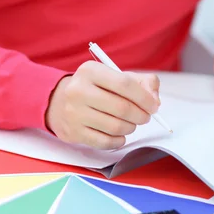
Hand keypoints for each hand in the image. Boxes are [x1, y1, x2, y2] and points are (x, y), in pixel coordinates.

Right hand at [45, 61, 159, 149]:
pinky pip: (105, 142)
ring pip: (115, 127)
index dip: (144, 98)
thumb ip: (142, 82)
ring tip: (131, 124)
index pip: (124, 84)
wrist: (59, 102)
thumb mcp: (115, 76)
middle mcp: (78, 90)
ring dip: (130, 128)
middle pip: (121, 108)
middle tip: (145, 117)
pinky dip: (119, 140)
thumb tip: (155, 101)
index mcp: (90, 71)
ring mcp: (74, 113)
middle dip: (140, 116)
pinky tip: (120, 135)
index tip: (154, 106)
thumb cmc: (95, 88)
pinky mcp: (73, 132)